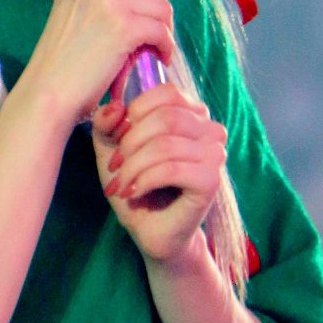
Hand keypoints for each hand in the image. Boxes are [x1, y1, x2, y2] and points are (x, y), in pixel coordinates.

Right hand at [19, 0, 175, 137]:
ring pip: (162, 4)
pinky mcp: (123, 28)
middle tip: (151, 29)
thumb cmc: (64, 57)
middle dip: (159, 5)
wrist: (48, 92)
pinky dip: (166, 46)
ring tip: (152, 45)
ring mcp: (108, 1)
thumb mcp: (76, 5)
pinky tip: (157, 57)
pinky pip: (162, 29)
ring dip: (164, 27)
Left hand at [90, 83, 227, 265]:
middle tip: (115, 167)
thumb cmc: (135, 183)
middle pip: (166, 118)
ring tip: (121, 185)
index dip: (134, 112)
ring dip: (133, 167)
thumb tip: (115, 107)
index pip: (167, 92)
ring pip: (166, 145)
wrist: (150, 230)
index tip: (116, 139)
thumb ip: (107, 122)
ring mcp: (215, 155)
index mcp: (191, 113)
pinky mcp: (211, 181)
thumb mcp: (112, 147)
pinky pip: (172, 170)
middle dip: (131, 143)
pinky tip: (134, 193)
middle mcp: (210, 130)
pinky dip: (145, 181)